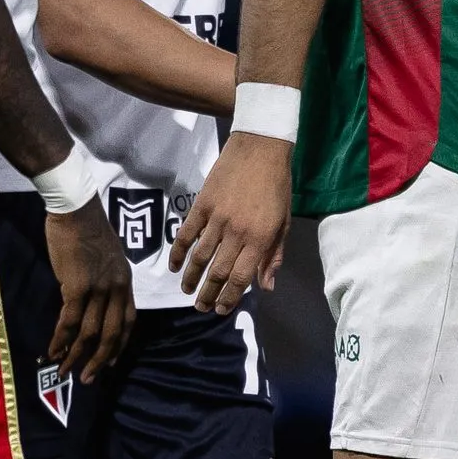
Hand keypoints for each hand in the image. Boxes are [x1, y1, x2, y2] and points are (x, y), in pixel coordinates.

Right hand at [43, 197, 138, 382]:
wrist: (76, 209)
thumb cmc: (87, 229)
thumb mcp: (106, 257)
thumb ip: (104, 280)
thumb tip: (91, 298)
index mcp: (125, 282)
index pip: (128, 321)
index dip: (119, 344)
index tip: (111, 362)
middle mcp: (116, 289)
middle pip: (112, 334)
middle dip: (100, 359)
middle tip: (89, 379)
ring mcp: (99, 289)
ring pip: (90, 333)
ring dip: (77, 356)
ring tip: (66, 372)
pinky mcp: (77, 287)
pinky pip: (70, 322)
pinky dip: (61, 340)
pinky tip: (52, 352)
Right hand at [174, 131, 292, 314]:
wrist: (260, 148)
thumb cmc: (277, 186)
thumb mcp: (284, 222)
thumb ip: (273, 256)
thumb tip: (266, 287)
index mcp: (260, 239)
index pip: (241, 278)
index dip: (230, 298)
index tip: (221, 310)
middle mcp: (237, 232)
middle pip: (218, 272)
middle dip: (208, 294)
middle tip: (201, 307)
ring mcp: (217, 218)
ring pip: (200, 256)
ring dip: (191, 278)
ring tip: (186, 291)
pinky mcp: (202, 205)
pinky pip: (186, 233)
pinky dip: (177, 252)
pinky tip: (173, 266)